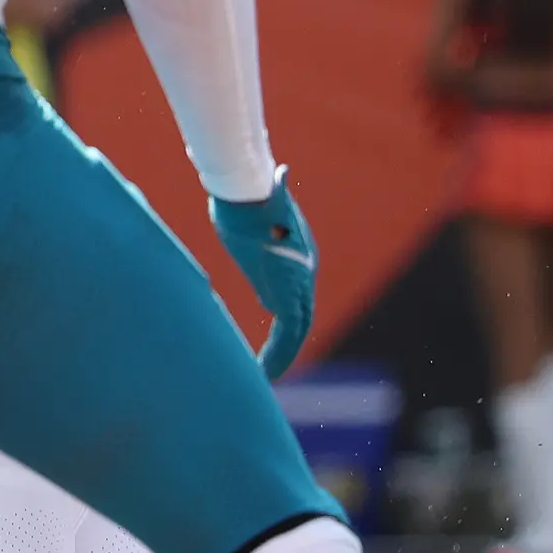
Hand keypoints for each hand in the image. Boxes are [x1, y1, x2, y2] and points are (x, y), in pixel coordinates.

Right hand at [210, 176, 317, 378]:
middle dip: (286, 344)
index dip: (287, 318)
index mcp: (299, 257)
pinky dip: (279, 353)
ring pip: (295, 328)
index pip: (295, 295)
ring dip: (282, 354)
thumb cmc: (248, 197)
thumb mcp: (261, 203)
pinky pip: (288, 332)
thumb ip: (272, 200)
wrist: (250, 198)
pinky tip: (266, 372)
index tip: (276, 338)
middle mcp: (303, 272)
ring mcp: (296, 283)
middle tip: (270, 369)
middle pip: (299, 316)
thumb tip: (279, 175)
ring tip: (266, 377)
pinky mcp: (286, 293)